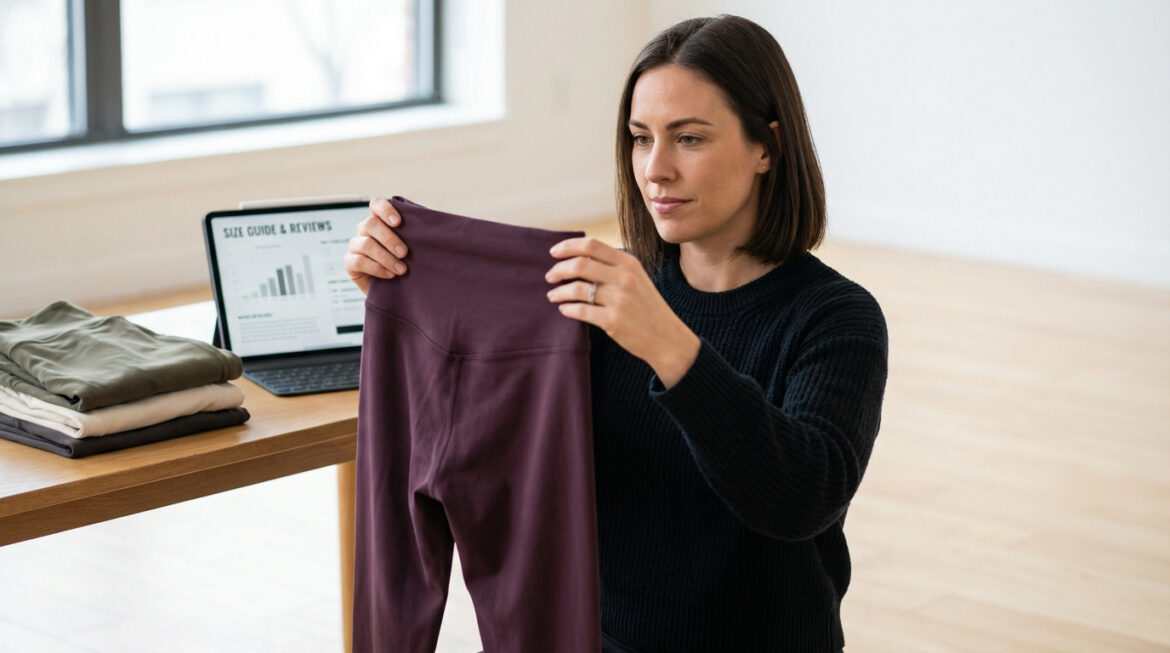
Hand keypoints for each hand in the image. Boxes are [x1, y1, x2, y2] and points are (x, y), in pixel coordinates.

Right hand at [344, 197, 409, 294]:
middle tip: (405, 253)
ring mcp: (355, 245)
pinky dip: (377, 268)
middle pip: (371, 224)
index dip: (385, 210)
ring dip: (386, 257)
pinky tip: (390, 275)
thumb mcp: (412, 247)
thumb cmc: (405, 262)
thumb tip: (431, 226)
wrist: (395, 288)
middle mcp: (365, 230)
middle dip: (390, 239)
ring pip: (366, 244)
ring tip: (401, 269)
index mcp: (380, 220)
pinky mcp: (349, 262)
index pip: (376, 205)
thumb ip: (416, 234)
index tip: (398, 222)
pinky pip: (359, 261)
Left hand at [546, 237, 699, 387]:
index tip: (554, 252)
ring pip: (576, 289)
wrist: (667, 338)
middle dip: (558, 269)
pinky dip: (567, 309)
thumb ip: (613, 267)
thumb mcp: (637, 279)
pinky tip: (564, 309)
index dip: (568, 246)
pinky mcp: (613, 321)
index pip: (592, 245)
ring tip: (553, 296)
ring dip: (559, 292)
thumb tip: (578, 258)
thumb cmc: (647, 308)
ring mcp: (619, 299)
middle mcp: (624, 278)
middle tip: (550, 277)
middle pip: (580, 264)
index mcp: (629, 263)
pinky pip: (580, 311)